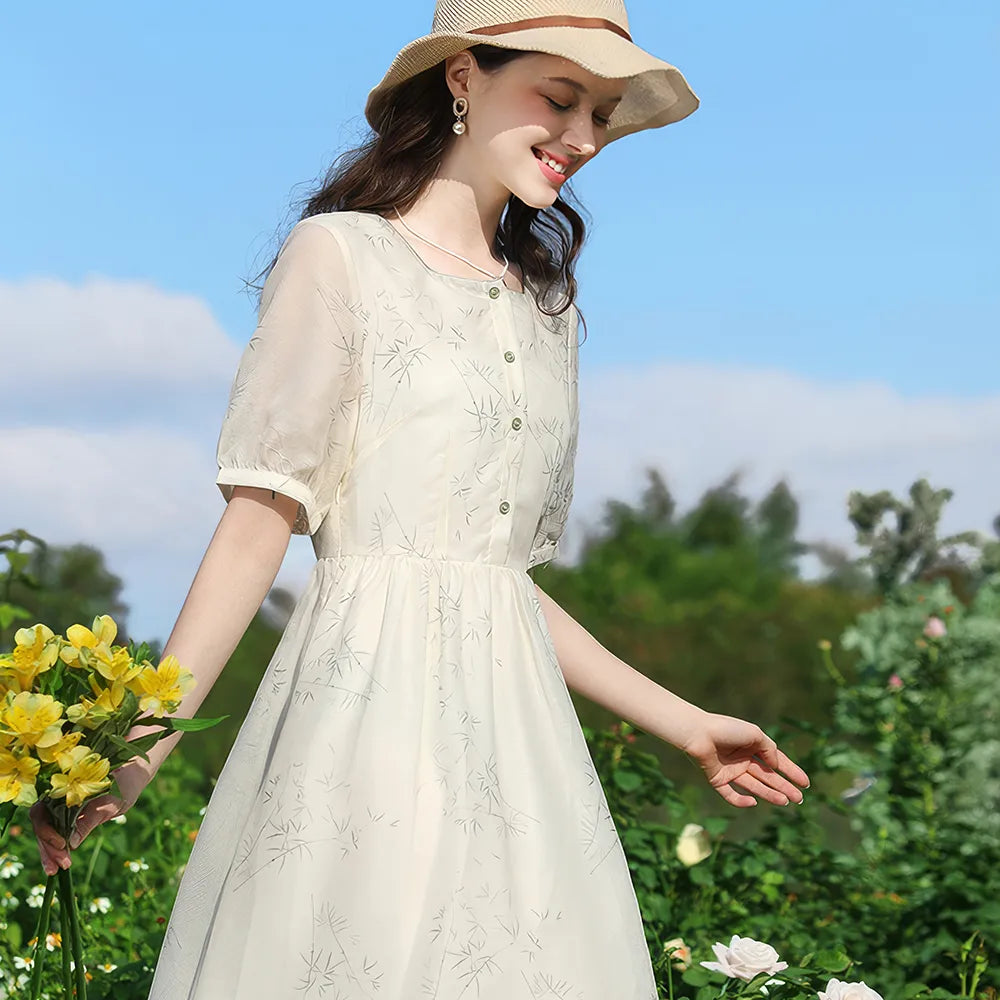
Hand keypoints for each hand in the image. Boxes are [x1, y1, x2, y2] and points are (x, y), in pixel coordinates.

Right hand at [30, 761, 150, 874]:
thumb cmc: (123, 783)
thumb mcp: (109, 802)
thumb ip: (89, 819)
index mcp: (62, 787)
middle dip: (48, 847)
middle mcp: (55, 796)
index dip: (47, 831)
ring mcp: (59, 806)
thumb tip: (71, 844)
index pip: (41, 812)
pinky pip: (57, 832)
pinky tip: (58, 864)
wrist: (133, 774)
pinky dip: (56, 848)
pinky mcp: (67, 815)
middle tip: (59, 867)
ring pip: (47, 831)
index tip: (63, 845)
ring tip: (56, 870)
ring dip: (49, 852)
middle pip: (42, 825)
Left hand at [680, 712, 809, 807]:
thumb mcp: (755, 734)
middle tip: (799, 799)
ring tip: (785, 801)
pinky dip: (741, 801)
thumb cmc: (727, 729)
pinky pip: (730, 794)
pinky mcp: (717, 780)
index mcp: (752, 746)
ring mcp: (730, 771)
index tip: (806, 783)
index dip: (791, 772)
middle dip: (784, 787)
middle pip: (767, 777)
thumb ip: (769, 749)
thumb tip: (777, 766)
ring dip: (769, 794)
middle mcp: (742, 760)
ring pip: (754, 787)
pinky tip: (753, 802)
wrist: (697, 733)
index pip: (776, 762)